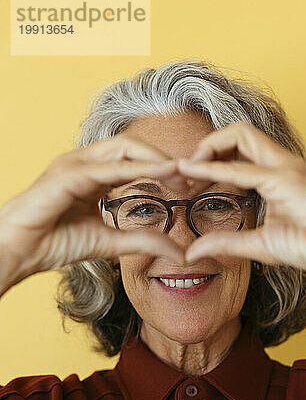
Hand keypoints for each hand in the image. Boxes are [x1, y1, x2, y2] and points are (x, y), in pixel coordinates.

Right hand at [0, 132, 188, 285]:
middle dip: (165, 158)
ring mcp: (73, 165)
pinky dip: (138, 168)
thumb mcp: (110, 242)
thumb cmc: (54, 243)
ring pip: (123, 149)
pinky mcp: (66, 176)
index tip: (190, 185)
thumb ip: (143, 242)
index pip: (135, 159)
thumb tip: (179, 252)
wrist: (18, 253)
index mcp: (93, 174)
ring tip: (183, 172)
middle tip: (193, 178)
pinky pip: (108, 168)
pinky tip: (163, 173)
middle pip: (133, 146)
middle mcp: (84, 163)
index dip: (164, 168)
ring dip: (157, 158)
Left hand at [178, 121, 305, 276]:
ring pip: (240, 133)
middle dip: (205, 145)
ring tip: (187, 167)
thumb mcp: (258, 244)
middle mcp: (278, 163)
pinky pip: (242, 166)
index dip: (208, 161)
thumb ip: (225, 243)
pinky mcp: (284, 178)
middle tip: (183, 171)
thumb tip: (193, 252)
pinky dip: (214, 167)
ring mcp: (282, 166)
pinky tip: (194, 172)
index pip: (237, 152)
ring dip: (208, 146)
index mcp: (274, 175)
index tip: (186, 181)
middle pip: (237, 133)